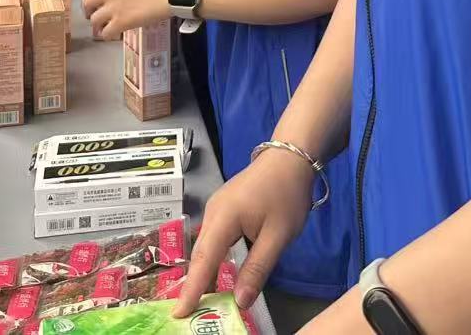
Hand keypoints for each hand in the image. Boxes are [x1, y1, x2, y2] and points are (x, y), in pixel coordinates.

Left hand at [83, 0, 169, 39]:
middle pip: (87, 2)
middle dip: (89, 10)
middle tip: (95, 14)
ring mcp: (112, 7)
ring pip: (94, 19)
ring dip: (98, 24)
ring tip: (105, 27)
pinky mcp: (119, 23)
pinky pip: (105, 33)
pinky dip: (107, 35)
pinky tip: (113, 34)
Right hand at [174, 146, 315, 313]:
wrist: (290, 156)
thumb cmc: (286, 194)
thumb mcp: (278, 236)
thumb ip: (257, 269)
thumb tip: (240, 301)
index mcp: (223, 218)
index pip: (204, 260)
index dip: (192, 289)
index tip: (180, 313)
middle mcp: (212, 213)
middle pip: (200, 254)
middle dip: (194, 285)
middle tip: (188, 314)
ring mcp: (216, 209)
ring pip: (206, 247)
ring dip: (203, 273)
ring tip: (199, 302)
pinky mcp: (223, 209)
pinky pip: (213, 239)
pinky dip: (212, 260)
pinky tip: (215, 275)